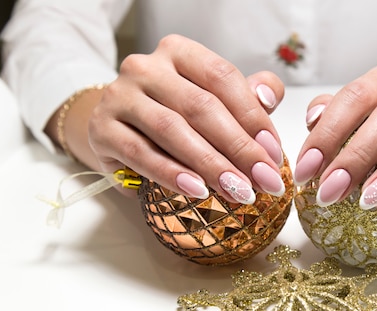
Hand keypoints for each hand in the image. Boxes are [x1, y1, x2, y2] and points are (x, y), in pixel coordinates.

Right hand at [88, 35, 285, 202]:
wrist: (117, 128)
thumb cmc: (174, 113)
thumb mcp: (211, 99)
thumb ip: (246, 96)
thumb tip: (270, 97)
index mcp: (179, 52)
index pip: (223, 78)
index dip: (253, 117)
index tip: (274, 154)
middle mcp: (146, 67)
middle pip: (201, 107)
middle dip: (240, 149)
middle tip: (265, 182)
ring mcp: (119, 95)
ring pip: (173, 130)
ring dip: (211, 165)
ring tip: (239, 191)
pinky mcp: (102, 128)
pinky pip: (141, 154)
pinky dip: (172, 174)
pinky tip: (198, 190)